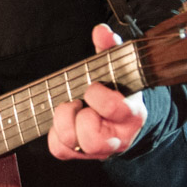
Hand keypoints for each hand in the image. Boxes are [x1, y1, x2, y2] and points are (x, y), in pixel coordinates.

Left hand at [47, 24, 147, 159]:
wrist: (122, 119)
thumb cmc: (117, 90)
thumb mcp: (116, 69)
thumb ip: (109, 49)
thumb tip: (101, 31)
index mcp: (132, 115)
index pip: (113, 109)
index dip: (97, 95)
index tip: (93, 87)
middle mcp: (118, 138)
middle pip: (92, 138)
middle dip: (79, 115)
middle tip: (80, 102)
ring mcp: (99, 150)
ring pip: (71, 143)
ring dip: (63, 122)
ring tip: (73, 109)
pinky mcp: (81, 155)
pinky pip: (59, 149)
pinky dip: (55, 134)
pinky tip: (66, 121)